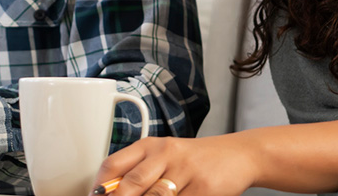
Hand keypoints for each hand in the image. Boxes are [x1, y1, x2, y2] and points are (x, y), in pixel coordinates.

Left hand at [95, 134, 259, 195]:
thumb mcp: (163, 157)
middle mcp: (166, 154)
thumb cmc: (194, 159)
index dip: (100, 186)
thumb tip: (111, 191)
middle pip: (132, 183)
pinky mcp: (204, 188)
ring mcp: (186, 170)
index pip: (114, 164)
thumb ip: (138, 171)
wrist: (237, 155)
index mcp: (149, 145)